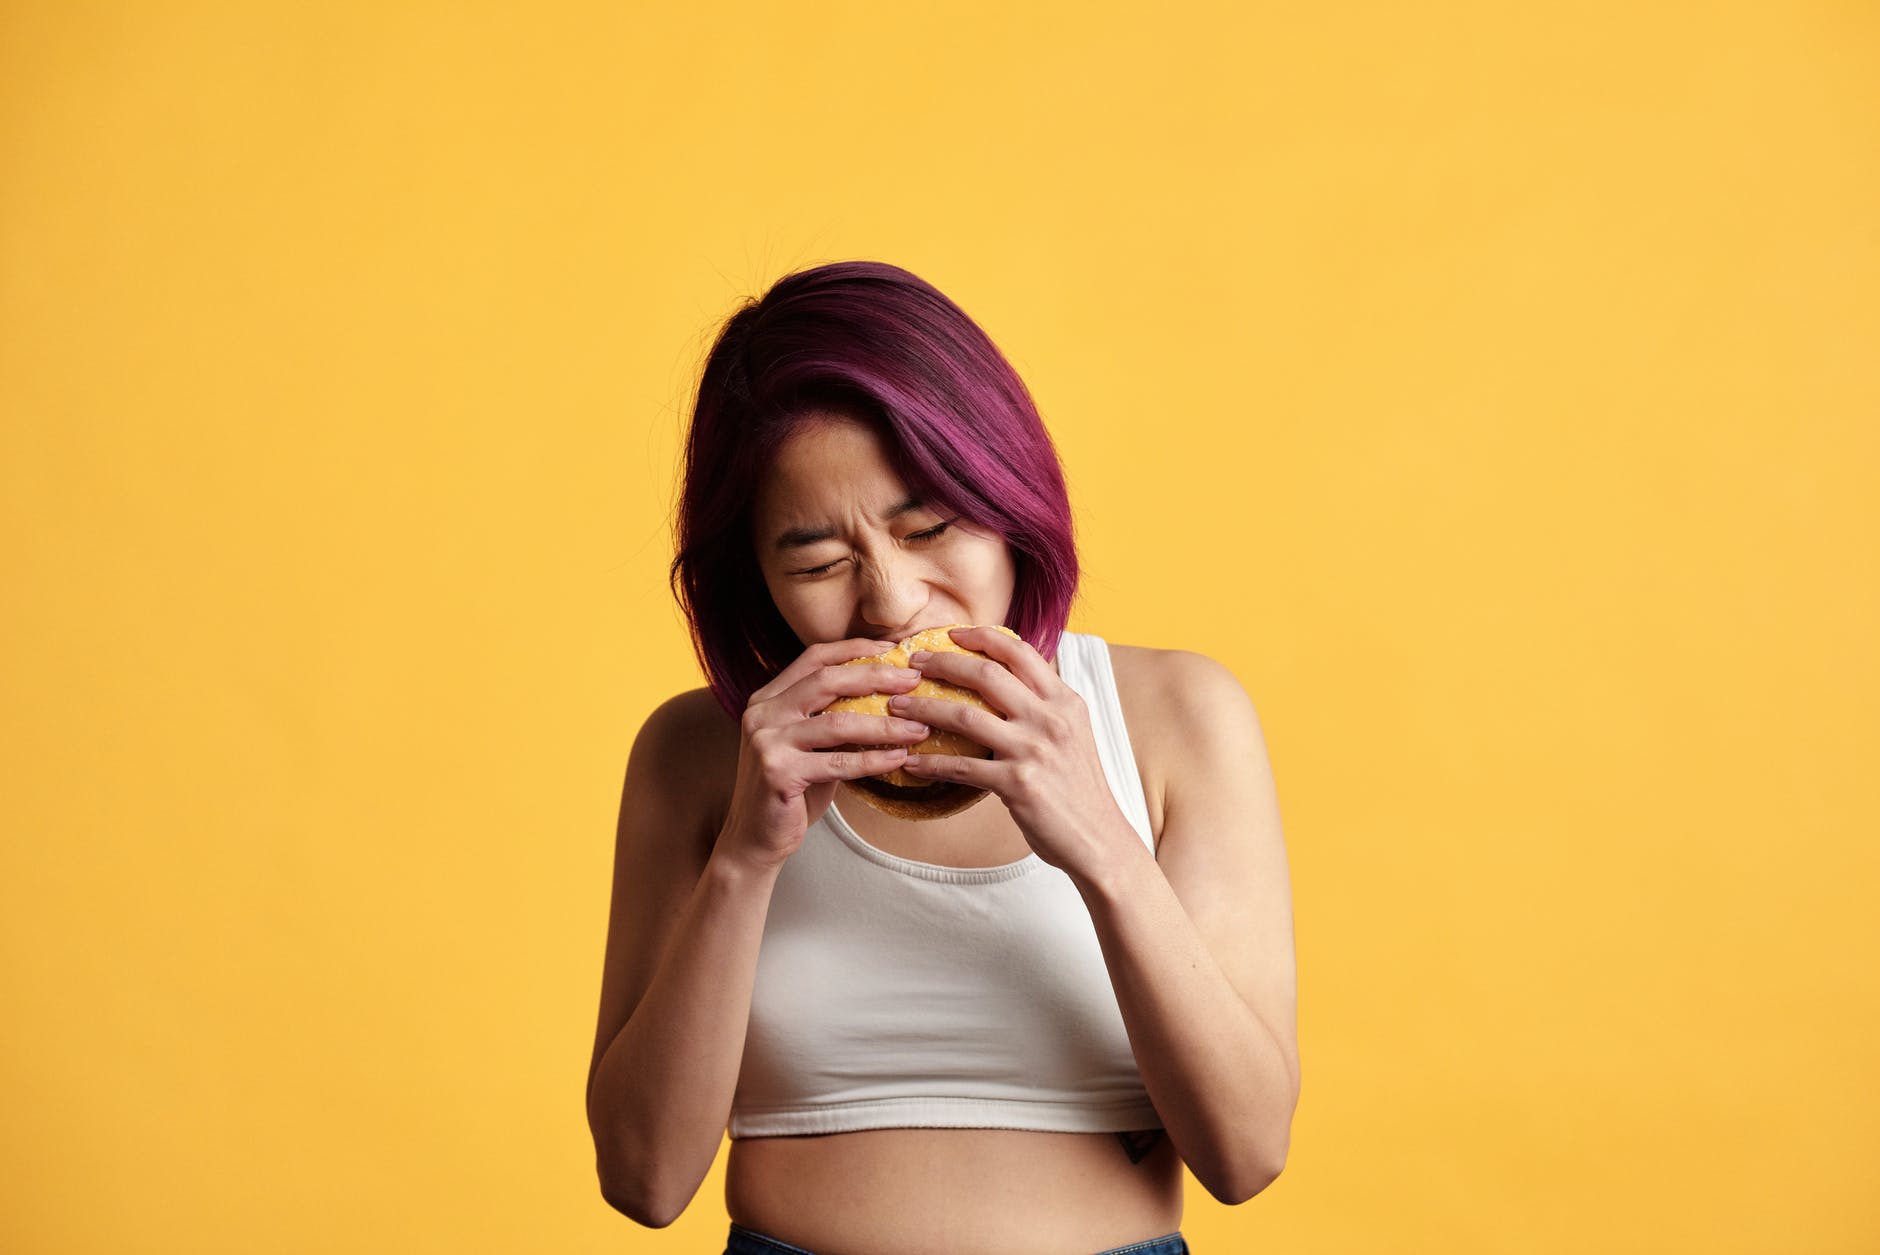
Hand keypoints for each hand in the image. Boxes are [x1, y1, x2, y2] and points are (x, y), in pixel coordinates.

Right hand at [717, 639, 931, 872]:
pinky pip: (838, 763)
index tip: (894, 650)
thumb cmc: (792, 790)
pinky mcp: (777, 773)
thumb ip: (833, 718)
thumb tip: (891, 696)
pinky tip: (899, 759)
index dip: (855, 650)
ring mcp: (766, 742)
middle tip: (914, 681)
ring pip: (838, 722)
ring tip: (919, 728)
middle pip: (827, 680)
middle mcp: (762, 713)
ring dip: (885, 725)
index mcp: (768, 698)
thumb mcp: (809, 745)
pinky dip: (874, 760)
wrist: (755, 839)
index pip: (814, 658)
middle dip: (876, 677)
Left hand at [893, 626, 1138, 878]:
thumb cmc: (1080, 789)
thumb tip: (1005, 685)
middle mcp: (1051, 719)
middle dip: (943, 662)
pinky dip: (930, 763)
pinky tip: (911, 761)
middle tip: (914, 662)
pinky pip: (960, 767)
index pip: (1021, 652)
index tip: (951, 634)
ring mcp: (1033, 750)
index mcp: (1065, 702)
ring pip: (965, 716)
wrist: (1099, 839)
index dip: (982, 637)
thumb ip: (1043, 707)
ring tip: (896, 707)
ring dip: (923, 708)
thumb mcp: (1073, 735)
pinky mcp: (1017, 784)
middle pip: (987, 674)